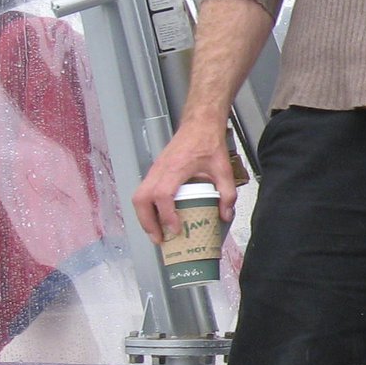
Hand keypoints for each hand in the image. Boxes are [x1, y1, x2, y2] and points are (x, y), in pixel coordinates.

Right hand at [132, 119, 236, 244]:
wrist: (200, 124)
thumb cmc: (209, 144)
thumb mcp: (224, 170)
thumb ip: (227, 194)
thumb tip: (225, 216)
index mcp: (176, 168)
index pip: (163, 195)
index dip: (166, 215)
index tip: (175, 230)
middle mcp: (160, 170)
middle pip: (141, 199)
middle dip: (148, 222)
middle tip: (160, 240)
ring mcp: (154, 170)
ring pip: (138, 196)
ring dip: (144, 217)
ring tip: (157, 234)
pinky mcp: (154, 171)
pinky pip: (143, 192)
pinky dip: (146, 208)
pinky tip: (158, 219)